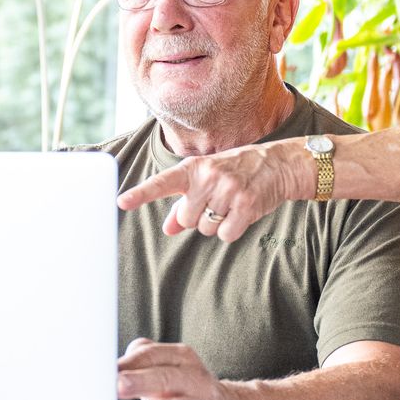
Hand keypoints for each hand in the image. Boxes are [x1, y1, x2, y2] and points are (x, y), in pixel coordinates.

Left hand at [115, 140, 304, 241]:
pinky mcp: (246, 205)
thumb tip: (169, 228)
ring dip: (218, 223)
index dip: (141, 194)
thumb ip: (185, 203)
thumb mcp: (208, 179)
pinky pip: (225, 235)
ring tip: (233, 203)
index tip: (121, 202)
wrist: (278, 164)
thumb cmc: (237, 172)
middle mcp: (209, 177)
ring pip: (206, 229)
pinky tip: (243, 212)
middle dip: (200, 217)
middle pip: (187, 219)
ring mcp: (228, 191)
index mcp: (194, 168)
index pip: (163, 183)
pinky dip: (233, 230)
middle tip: (218, 199)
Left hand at [116, 339, 248, 399]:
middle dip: (140, 382)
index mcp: (182, 360)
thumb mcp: (170, 368)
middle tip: (116, 386)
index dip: (130, 362)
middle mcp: (195, 381)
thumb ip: (142, 357)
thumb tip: (110, 361)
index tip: (106, 369)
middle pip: (165, 378)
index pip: (154, 355)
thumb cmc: (189, 391)